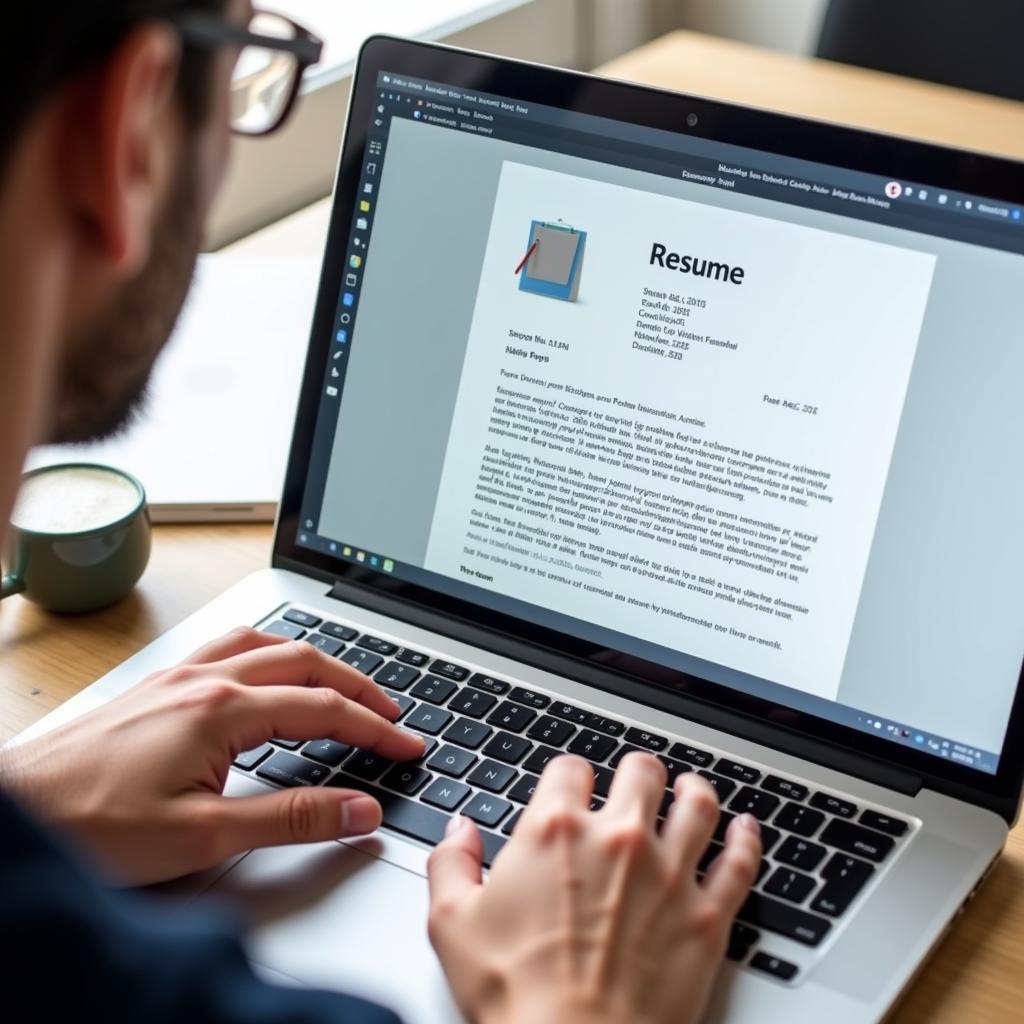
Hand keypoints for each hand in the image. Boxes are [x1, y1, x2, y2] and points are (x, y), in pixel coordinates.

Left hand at [0, 627, 423, 884]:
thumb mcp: (202, 836)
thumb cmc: (90, 824)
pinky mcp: (159, 686)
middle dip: (360, 686)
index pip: (325, 710)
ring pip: (270, 644)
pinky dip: (270, 650)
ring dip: (319, 662)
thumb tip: (359, 808)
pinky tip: (269, 668)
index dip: (376, 728)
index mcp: (222, 709)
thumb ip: (291, 819)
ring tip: (347, 685)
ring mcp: (179, 676)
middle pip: (306, 663)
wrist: (13, 812)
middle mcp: (204, 680)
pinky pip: (230, 646)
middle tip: (393, 713)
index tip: (410, 744)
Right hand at [427, 752, 760, 1023]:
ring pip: (697, 804)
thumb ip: (451, 863)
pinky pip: (741, 863)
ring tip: (689, 790)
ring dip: (693, 790)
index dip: (568, 775)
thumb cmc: (515, 995)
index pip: (569, 769)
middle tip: (633, 784)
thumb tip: (458, 832)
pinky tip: (745, 829)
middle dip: (634, 774)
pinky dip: (747, 840)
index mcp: (556, 831)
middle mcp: (619, 839)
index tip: (570, 788)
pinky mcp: (708, 917)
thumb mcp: (452, 924)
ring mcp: (670, 875)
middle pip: (642, 773)